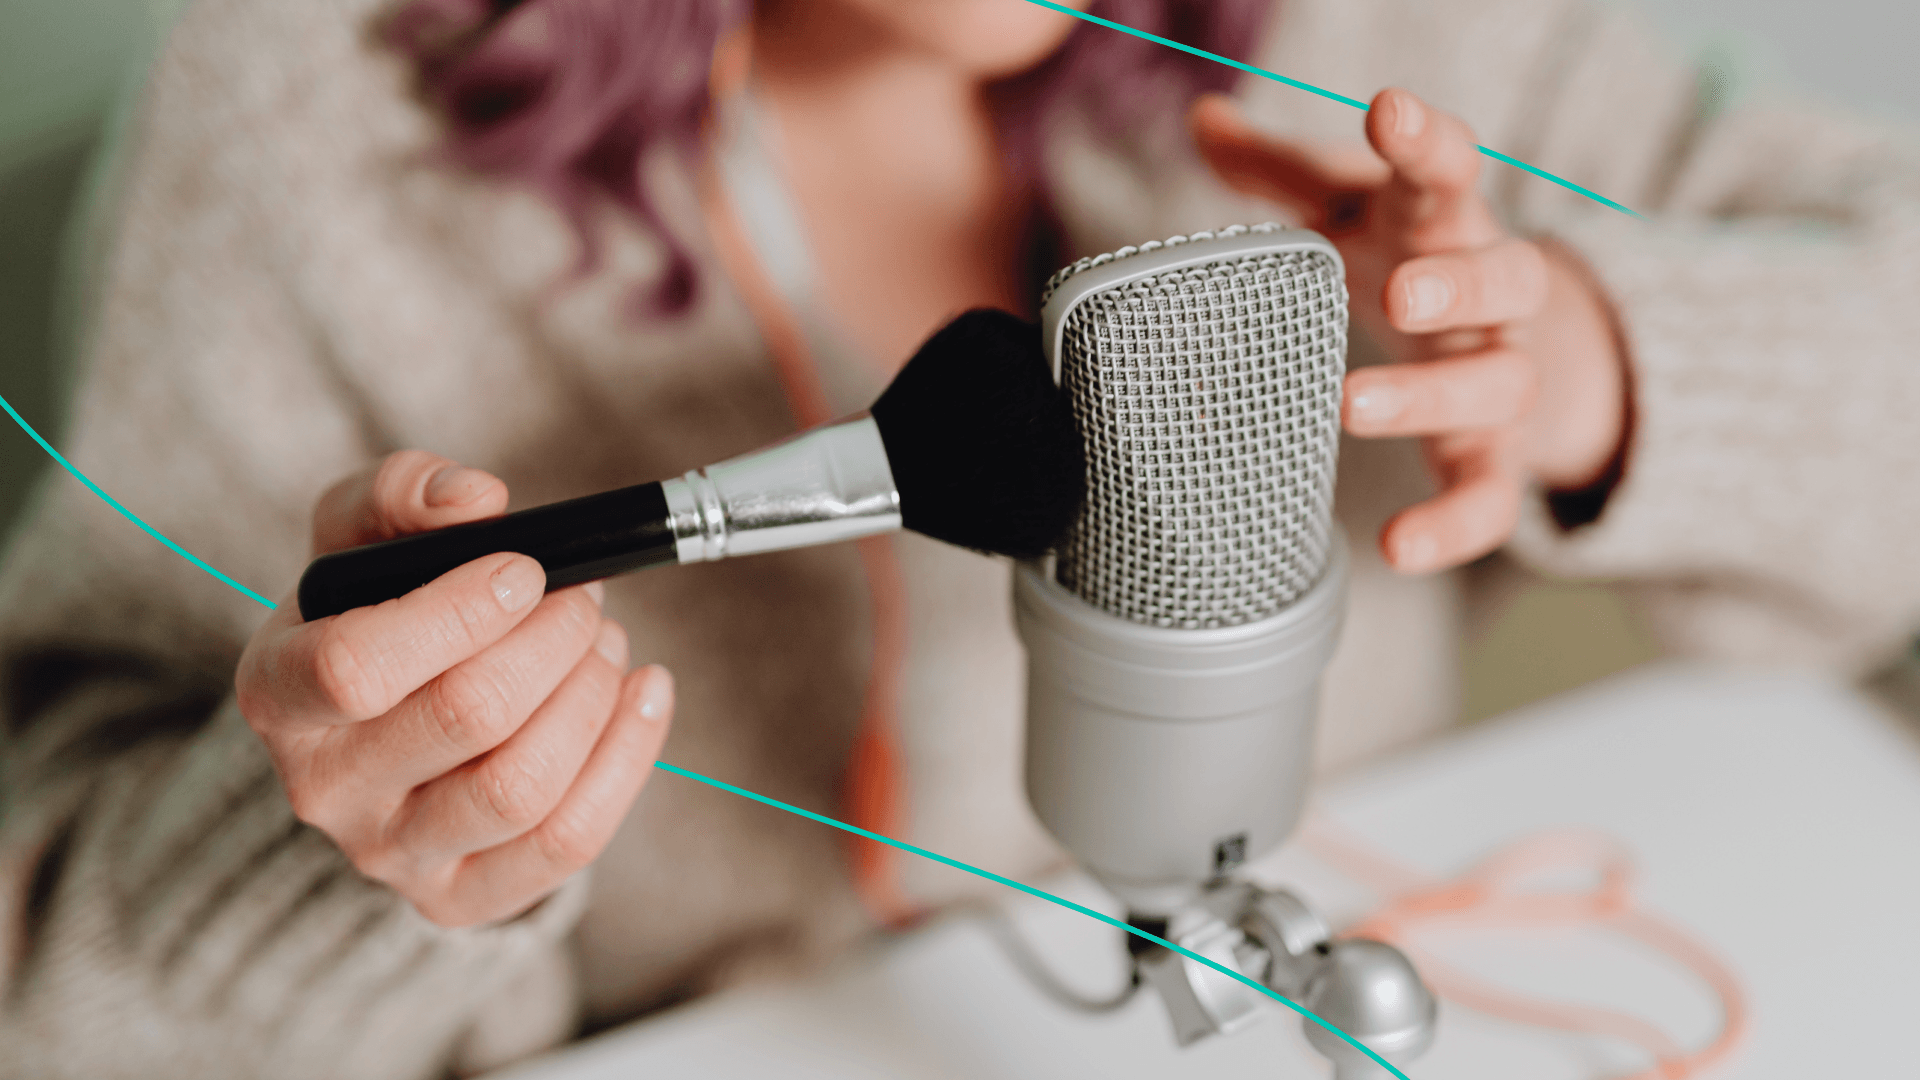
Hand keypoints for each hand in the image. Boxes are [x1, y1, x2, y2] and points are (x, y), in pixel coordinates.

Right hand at [236, 450, 672, 927]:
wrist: (365, 736)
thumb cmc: (370, 616)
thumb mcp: (359, 539)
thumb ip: (401, 492)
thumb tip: (476, 499)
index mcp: (279, 694)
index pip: (357, 666)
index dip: (459, 612)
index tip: (524, 570)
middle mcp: (324, 789)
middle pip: (467, 717)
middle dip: (552, 640)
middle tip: (581, 598)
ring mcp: (394, 855)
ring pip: (521, 788)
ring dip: (591, 696)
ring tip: (604, 641)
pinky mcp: (463, 898)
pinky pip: (567, 846)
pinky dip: (628, 757)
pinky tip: (645, 692)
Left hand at [1191, 87, 1629, 571]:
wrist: (1511, 339)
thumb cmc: (1410, 256)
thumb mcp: (1347, 207)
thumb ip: (1279, 170)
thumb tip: (1203, 118)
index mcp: (1447, 226)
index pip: (1451, 172)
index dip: (1427, 141)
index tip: (1389, 110)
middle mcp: (1490, 300)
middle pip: (1505, 279)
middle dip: (1457, 286)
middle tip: (1401, 295)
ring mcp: (1500, 378)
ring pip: (1502, 384)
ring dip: (1431, 396)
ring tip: (1351, 403)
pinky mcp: (1494, 456)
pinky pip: (1492, 498)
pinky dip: (1454, 526)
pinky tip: (1398, 546)